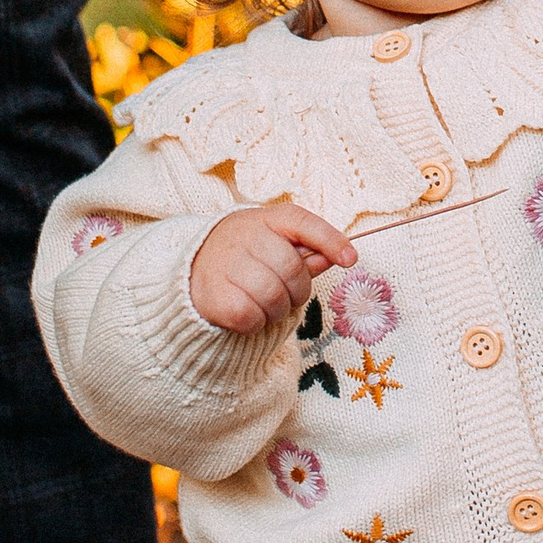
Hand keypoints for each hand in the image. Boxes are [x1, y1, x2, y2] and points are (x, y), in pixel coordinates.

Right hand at [188, 201, 356, 331]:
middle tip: (288, 295)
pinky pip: (251, 317)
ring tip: (267, 304)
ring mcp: (225, 263)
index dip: (330, 240)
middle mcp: (244, 235)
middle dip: (298, 291)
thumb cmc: (245, 257)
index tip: (351, 259)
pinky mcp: (214, 294)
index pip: (302, 222)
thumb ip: (308, 251)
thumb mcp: (275, 244)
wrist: (191, 271)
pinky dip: (256, 323)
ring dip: (278, 310)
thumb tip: (339, 256)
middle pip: (292, 269)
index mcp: (264, 219)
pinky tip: (249, 312)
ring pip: (273, 296)